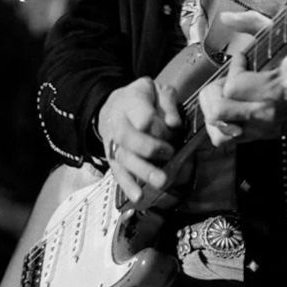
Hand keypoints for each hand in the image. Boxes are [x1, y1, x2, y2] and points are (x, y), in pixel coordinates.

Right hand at [98, 77, 181, 202]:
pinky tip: (138, 197)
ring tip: (161, 181)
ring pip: (124, 158)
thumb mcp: (157, 89)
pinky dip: (127, 186)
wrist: (113, 105)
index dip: (158, 126)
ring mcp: (113, 143)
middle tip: (170, 154)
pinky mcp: (112, 158)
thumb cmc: (143, 98)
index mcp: (130, 102)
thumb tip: (174, 124)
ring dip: (142, 171)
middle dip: (150, 148)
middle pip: (129, 138)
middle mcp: (118, 124)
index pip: (143, 116)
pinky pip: (117, 173)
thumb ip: (167, 102)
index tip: (173, 130)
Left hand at [199, 10, 286, 147]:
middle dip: (215, 92)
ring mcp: (261, 129)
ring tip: (225, 96)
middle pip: (219, 110)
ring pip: (218, 129)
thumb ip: (252, 22)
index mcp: (274, 88)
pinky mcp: (260, 137)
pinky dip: (220, 125)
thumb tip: (225, 17)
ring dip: (214, 110)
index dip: (233, 69)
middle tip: (227, 80)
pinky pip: (227, 139)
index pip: (234, 85)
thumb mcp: (283, 36)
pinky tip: (230, 108)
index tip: (244, 60)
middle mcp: (265, 113)